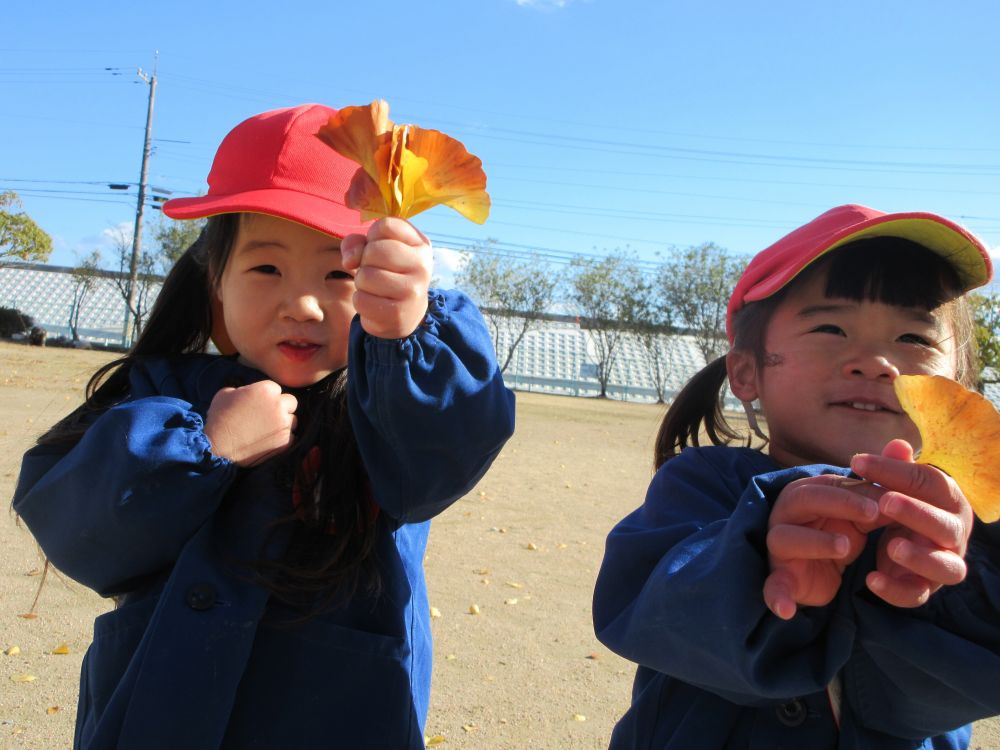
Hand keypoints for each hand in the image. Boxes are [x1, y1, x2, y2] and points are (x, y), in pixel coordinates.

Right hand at [204, 380, 297, 466]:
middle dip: (282, 408)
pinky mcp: (285, 442)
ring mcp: (284, 425)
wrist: (218, 447)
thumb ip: (244, 389)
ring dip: (284, 423)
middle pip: (291, 403)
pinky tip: (270, 441)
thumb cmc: (219, 418)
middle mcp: (279, 406)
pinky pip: (291, 437)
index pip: (277, 389)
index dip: (268, 397)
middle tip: (268, 416)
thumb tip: (248, 392)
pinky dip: (283, 439)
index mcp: (266, 390)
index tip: (260, 404)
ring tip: (269, 430)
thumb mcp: (226, 394)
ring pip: (293, 420)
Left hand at [340, 217, 431, 338]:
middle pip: (374, 250)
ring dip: (362, 283)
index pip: (386, 226)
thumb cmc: (388, 274)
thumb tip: (349, 260)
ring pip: (365, 276)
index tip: (380, 247)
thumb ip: (357, 243)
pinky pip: (361, 300)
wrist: (406, 313)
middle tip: (377, 271)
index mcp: (420, 244)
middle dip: (365, 262)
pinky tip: (375, 303)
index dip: (372, 236)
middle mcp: (422, 265)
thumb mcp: (376, 250)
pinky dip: (361, 302)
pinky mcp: (398, 313)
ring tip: (376, 288)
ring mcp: (412, 290)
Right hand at [764, 474, 881, 619]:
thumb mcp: (861, 507)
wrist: (818, 568)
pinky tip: (786, 610)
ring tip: (847, 547)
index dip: (855, 489)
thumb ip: (879, 480)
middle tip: (873, 515)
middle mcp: (787, 515)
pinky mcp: (780, 577)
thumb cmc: (839, 529)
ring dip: (814, 542)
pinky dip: (776, 596)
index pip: (827, 483)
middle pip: (802, 500)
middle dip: (838, 504)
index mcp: (806, 493)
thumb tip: (903, 444)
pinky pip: (772, 586)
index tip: (887, 498)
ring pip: (784, 538)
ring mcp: (779, 547)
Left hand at [851, 439, 972, 607]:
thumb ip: (896, 468)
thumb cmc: (905, 504)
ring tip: (891, 546)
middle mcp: (954, 534)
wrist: (909, 539)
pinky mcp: (925, 588)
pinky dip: (896, 591)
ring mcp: (944, 563)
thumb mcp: (898, 485)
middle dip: (917, 514)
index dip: (895, 471)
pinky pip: (917, 595)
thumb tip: (897, 445)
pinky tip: (872, 580)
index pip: (929, 483)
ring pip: (946, 567)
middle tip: (886, 501)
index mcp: (949, 500)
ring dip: (920, 557)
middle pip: (945, 526)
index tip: (857, 462)